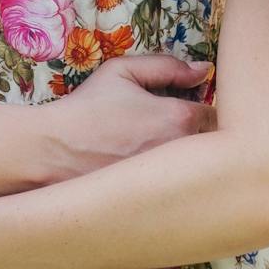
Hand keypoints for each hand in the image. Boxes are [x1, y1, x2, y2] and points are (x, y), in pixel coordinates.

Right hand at [45, 53, 215, 177]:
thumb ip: (167, 66)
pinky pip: (178, 191)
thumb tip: (204, 70)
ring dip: (187, 161)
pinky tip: (149, 176)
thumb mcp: (122, 72)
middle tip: (170, 130)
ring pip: (197, 169)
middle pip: (213, 144)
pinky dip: (171, 183)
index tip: (184, 107)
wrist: (53, 151)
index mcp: (180, 118)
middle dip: (201, 136)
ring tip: (158, 152)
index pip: (215, 113)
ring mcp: (171, 181)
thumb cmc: (87, 108)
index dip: (201, 108)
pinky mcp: (157, 203)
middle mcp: (183, 153)